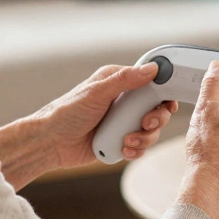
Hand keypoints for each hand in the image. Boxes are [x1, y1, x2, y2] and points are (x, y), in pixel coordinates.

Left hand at [35, 64, 179, 169]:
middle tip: (145, 124)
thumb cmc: (67, 112)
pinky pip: (140, 146)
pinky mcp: (120, 141)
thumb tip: (153, 68)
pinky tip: (123, 149)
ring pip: (151, 130)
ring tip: (127, 142)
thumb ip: (126, 80)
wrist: (51, 143)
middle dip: (156, 119)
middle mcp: (123, 101)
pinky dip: (136, 150)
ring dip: (144, 138)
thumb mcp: (97, 92)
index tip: (167, 103)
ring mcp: (123, 122)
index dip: (164, 93)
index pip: (152, 83)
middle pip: (157, 109)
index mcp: (119, 82)